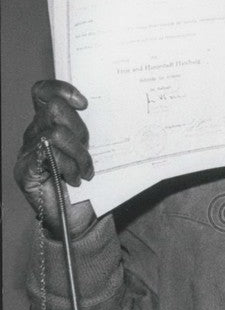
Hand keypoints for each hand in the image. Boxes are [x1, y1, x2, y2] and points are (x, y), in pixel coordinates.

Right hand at [14, 80, 96, 238]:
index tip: (84, 103)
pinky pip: (49, 155)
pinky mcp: (25, 169)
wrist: (78, 219)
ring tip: (86, 172)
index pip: (44, 92)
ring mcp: (28, 151)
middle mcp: (35, 133)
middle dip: (79, 129)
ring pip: (56, 134)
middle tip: (88, 150)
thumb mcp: (94, 152)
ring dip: (79, 154)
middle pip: (54, 109)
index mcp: (49, 124)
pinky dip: (69, 167)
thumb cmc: (88, 185)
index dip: (62, 89)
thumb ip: (92, 132)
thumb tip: (114, 112)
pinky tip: (76, 180)